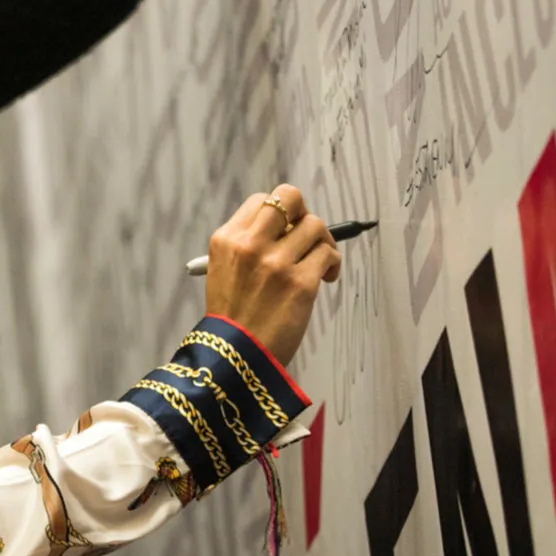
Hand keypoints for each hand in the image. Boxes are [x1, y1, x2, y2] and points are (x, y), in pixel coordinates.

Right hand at [201, 184, 340, 366]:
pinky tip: (326, 278)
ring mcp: (276, 263)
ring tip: (320, 262)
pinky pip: (328, 255)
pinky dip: (332, 264)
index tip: (285, 233)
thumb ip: (248, 246)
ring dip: (323, 242)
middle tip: (305, 235)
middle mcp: (250, 244)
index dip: (280, 213)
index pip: (262, 200)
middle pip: (289, 197)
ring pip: (315, 226)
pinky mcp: (301, 283)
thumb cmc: (232, 318)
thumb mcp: (223, 271)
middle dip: (303, 213)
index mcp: (227, 239)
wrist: (236, 358)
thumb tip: (287, 229)